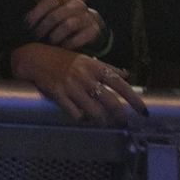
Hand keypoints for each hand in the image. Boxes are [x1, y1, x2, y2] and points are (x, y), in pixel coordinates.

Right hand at [11, 44, 146, 124]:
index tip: (143, 111)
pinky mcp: (59, 95)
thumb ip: (106, 67)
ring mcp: (72, 87)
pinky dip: (81, 118)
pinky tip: (81, 116)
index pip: (120, 84)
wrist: (35, 58)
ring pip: (94, 112)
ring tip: (102, 122)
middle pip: (110, 101)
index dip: (133, 99)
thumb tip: (126, 74)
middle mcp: (85, 76)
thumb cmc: (62, 59)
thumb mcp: (85, 59)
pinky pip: (76, 114)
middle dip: (120, 116)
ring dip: (101, 120)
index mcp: (94, 66)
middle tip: (123, 122)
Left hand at [26, 0, 105, 50]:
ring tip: (49, 43)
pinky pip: (80, 37)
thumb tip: (24, 22)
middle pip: (56, 14)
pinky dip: (69, 44)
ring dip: (55, 36)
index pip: (48, 1)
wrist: (91, 27)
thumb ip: (43, 12)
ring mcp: (88, 16)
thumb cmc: (66, 19)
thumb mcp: (56, 11)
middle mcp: (78, 4)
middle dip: (43, 27)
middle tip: (36, 37)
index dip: (36, 13)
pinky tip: (62, 48)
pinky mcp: (94, 30)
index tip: (28, 25)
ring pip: (68, 25)